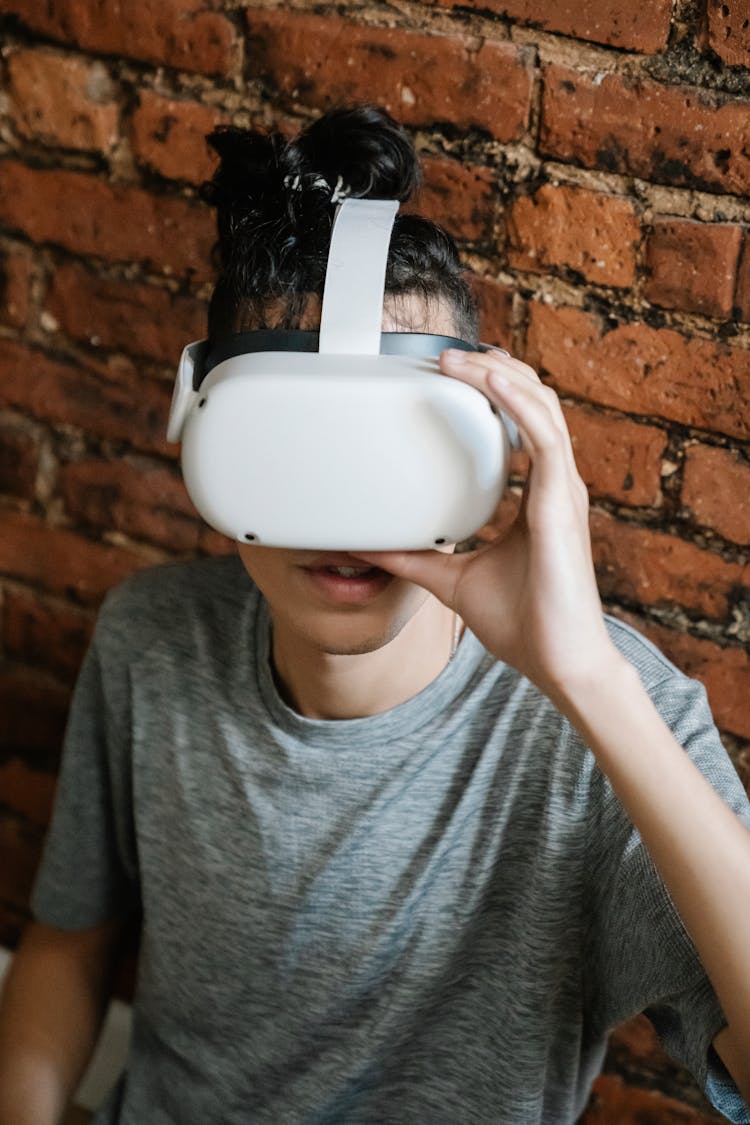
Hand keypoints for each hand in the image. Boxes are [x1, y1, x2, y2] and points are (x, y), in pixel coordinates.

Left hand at [355, 347, 622, 700]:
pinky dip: (515, 402)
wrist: (560, 664)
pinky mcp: (560, 504)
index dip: (491, 392)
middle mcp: (553, 485)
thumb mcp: (452, 579)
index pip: (519, 425)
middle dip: (493, 370)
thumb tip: (366, 545)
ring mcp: (561, 491)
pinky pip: (543, 437)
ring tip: (457, 357)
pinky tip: (487, 380)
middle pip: (531, 403)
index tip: (450, 375)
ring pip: (539, 407)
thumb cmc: (524, 623)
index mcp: (536, 496)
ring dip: (498, 375)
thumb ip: (414, 557)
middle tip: (446, 354)